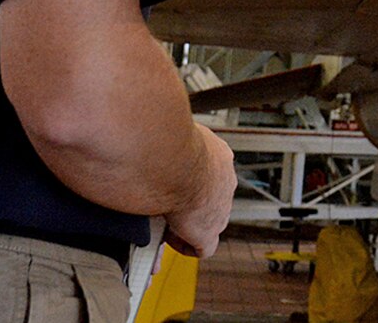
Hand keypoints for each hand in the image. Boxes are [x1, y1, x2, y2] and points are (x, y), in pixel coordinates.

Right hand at [162, 125, 234, 257]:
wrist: (166, 156)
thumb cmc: (163, 138)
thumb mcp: (173, 133)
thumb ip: (169, 139)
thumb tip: (153, 130)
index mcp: (218, 154)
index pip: (211, 173)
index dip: (191, 183)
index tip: (173, 185)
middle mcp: (224, 180)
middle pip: (210, 199)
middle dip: (189, 204)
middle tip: (166, 205)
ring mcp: (220, 206)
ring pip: (208, 221)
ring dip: (187, 223)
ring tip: (163, 219)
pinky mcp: (208, 231)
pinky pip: (204, 247)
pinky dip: (186, 246)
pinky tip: (169, 239)